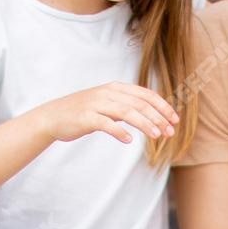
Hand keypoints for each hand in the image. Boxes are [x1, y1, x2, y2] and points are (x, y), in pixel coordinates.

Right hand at [33, 81, 179, 146]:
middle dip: (158, 117)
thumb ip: (126, 106)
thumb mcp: (107, 104)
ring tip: (156, 135)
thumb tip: (151, 114)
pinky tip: (128, 140)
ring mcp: (96, 104)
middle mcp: (108, 93)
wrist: (53, 117)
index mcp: (115, 88)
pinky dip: (119, 131)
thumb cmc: (83, 113)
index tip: (174, 120)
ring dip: (144, 124)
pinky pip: (106, 124)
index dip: (163, 106)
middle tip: (169, 132)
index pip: (145, 95)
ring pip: (127, 112)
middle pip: (139, 103)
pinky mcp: (86, 117)